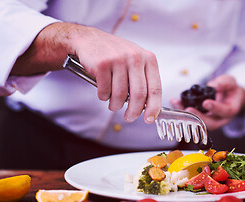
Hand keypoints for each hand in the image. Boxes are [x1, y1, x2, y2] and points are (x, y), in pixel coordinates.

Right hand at [11, 23, 161, 123]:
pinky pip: (105, 90)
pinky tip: (103, 92)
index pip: (155, 88)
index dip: (154, 107)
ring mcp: (118, 59)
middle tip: (129, 117)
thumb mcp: (135, 62)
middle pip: (139, 95)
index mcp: (148, 58)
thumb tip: (148, 107)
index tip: (149, 119)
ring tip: (113, 104)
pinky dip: (103, 96)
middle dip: (134, 111)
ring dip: (116, 105)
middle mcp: (135, 57)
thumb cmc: (114, 55)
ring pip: (120, 94)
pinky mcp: (102, 63)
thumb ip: (143, 81)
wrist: (88, 40)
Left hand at [170, 75, 244, 130]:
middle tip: (188, 109)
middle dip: (197, 117)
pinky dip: (182, 111)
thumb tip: (213, 85)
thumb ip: (224, 83)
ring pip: (198, 122)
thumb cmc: (230, 90)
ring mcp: (210, 121)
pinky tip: (176, 103)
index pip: (225, 111)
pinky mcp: (201, 119)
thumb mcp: (231, 82)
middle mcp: (220, 119)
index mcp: (231, 110)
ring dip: (186, 115)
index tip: (205, 103)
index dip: (215, 108)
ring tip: (177, 104)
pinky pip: (192, 118)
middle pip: (210, 123)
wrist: (229, 97)